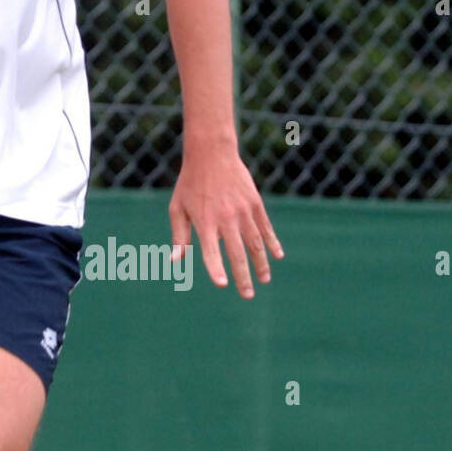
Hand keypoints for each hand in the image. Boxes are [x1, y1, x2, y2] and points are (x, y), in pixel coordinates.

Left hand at [169, 144, 282, 298]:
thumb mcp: (177, 208)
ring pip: (255, 243)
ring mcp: (243, 211)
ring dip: (261, 264)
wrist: (211, 154)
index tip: (222, 284)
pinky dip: (272, 243)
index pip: (209, 250)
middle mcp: (225, 218)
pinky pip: (266, 228)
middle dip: (243, 276)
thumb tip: (175, 261)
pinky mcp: (255, 204)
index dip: (215, 268)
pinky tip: (277, 256)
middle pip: (237, 253)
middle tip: (247, 296)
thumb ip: (179, 236)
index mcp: (204, 221)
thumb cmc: (190, 184)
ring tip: (263, 281)